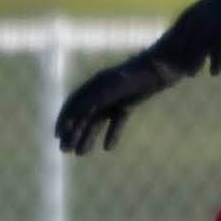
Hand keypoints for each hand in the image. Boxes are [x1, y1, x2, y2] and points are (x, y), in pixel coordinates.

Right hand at [54, 52, 173, 154]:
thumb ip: (96, 97)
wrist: (163, 67)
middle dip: (72, 133)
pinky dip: (111, 133)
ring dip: (87, 137)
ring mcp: (115, 97)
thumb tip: (78, 112)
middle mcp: (101, 91)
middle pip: (83, 115)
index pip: (73, 104)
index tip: (57, 137)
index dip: (63, 120)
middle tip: (64, 151)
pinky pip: (116, 120)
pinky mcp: (128, 102)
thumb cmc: (138, 76)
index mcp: (94, 85)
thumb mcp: (115, 87)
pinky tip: (107, 148)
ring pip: (96, 120)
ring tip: (80, 154)